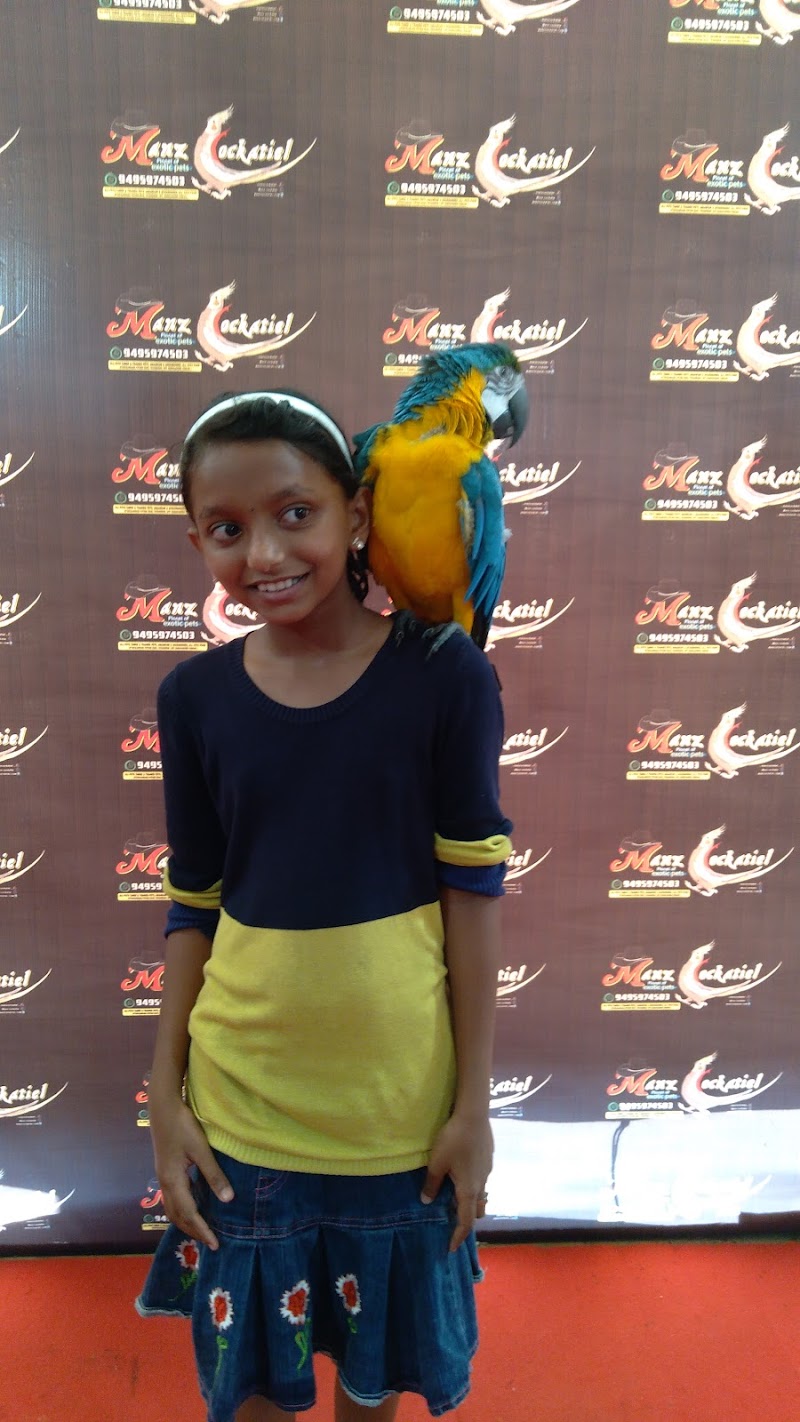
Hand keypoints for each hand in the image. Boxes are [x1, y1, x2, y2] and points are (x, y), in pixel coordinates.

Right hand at [149, 1094, 232, 1250]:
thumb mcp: (201, 1149)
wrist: (162, 1106)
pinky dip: (182, 1209)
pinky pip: (172, 1198)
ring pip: (172, 1208)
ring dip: (186, 1222)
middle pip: (177, 1216)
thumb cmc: (183, 1125)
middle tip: (210, 1242)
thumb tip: (228, 1199)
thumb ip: (213, 1174)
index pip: (189, 1214)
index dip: (202, 1230)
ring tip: (201, 1230)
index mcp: (173, 1180)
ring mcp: (163, 1176)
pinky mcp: (165, 1169)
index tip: (215, 1244)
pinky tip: (193, 1206)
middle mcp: (164, 1182)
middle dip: (193, 1231)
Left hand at [421, 1111, 492, 1252]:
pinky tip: (462, 1175)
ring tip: (455, 1200)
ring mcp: (487, 1171)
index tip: (451, 1248)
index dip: (458, 1236)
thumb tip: (426, 1201)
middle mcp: (481, 1184)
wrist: (473, 1114)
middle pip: (476, 1210)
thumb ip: (431, 1184)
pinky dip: (472, 1187)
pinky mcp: (488, 1159)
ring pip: (481, 1195)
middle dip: (466, 1220)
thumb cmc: (453, 1140)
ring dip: (470, 1202)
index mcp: (469, 1190)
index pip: (466, 1221)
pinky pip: (481, 1181)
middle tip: (451, 1223)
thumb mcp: (437, 1163)